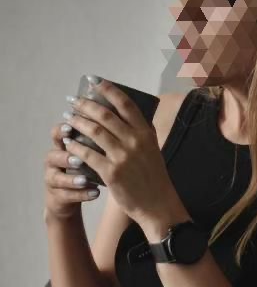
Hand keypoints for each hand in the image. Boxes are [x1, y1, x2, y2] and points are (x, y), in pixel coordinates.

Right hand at [43, 121, 99, 222]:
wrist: (73, 192)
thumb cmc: (87, 165)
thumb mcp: (92, 149)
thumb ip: (99, 135)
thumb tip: (118, 116)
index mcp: (64, 145)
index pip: (58, 133)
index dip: (62, 129)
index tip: (72, 127)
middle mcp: (55, 159)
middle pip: (53, 154)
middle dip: (66, 155)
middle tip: (79, 158)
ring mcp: (53, 178)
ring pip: (56, 177)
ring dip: (72, 178)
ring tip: (85, 179)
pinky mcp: (57, 195)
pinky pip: (67, 195)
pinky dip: (81, 194)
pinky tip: (95, 194)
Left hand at [63, 77, 179, 224]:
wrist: (158, 205)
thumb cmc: (154, 177)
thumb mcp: (153, 149)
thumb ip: (142, 132)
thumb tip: (126, 115)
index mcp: (146, 133)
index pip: (125, 104)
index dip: (108, 90)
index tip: (94, 81)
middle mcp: (135, 141)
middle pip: (105, 115)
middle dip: (85, 104)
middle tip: (73, 100)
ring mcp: (123, 157)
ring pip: (94, 132)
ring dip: (77, 122)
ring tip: (67, 118)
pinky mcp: (111, 173)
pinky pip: (88, 155)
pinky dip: (75, 147)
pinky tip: (68, 143)